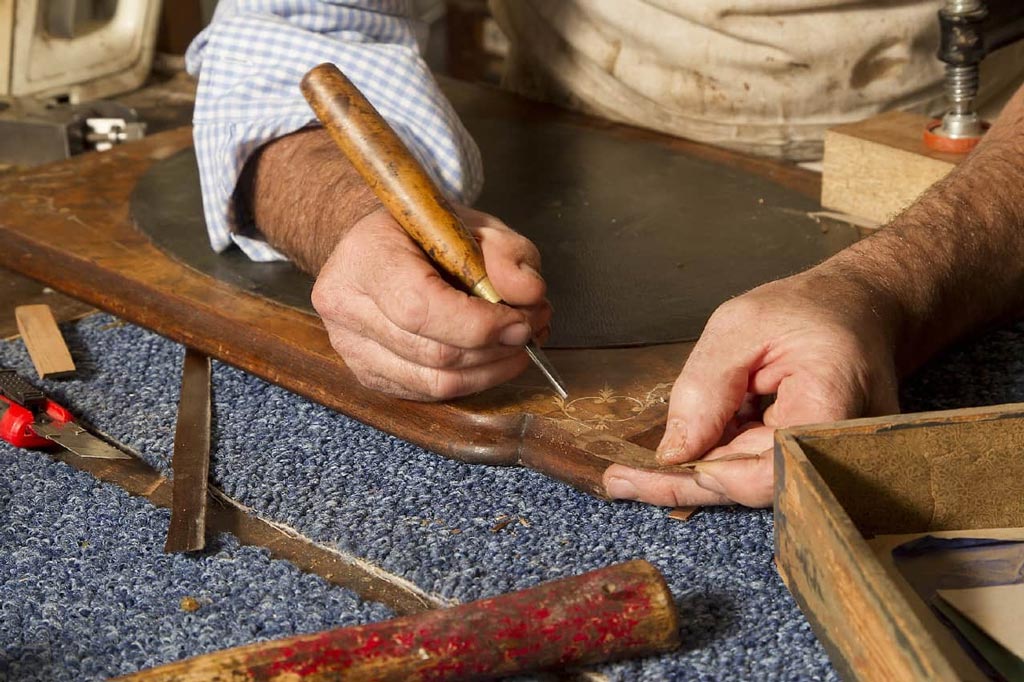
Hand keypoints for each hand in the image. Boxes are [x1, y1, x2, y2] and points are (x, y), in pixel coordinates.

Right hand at [311, 205, 551, 400]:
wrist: (376, 246)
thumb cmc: (424, 233)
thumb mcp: (474, 223)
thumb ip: (507, 253)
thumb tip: (528, 294)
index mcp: (366, 257)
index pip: (421, 308)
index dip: (480, 325)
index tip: (521, 320)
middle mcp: (347, 306)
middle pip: (433, 352)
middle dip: (495, 347)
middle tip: (531, 327)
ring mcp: (351, 347)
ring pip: (434, 382)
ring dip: (490, 369)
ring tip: (519, 343)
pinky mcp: (367, 375)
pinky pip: (428, 393)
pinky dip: (470, 381)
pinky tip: (492, 358)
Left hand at [603, 266, 900, 506]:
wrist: (860, 309)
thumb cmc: (804, 309)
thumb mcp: (740, 326)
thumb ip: (705, 387)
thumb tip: (675, 453)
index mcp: (832, 404)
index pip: (769, 471)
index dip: (712, 476)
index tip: (657, 468)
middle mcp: (840, 449)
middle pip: (754, 486)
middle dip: (684, 482)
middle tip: (619, 480)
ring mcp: (831, 462)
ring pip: (751, 483)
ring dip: (694, 474)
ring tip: (630, 473)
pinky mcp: (812, 462)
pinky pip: (759, 469)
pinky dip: (717, 461)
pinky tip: (674, 459)